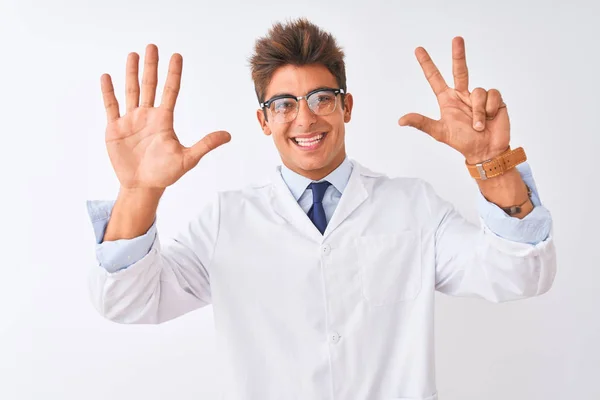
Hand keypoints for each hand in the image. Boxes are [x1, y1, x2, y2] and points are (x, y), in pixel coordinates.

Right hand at [100, 44, 230, 189]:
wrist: (143, 187)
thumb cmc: (165, 174)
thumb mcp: (188, 159)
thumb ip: (206, 145)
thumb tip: (228, 135)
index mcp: (164, 120)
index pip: (170, 91)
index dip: (173, 74)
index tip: (177, 56)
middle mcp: (148, 116)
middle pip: (149, 86)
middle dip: (151, 66)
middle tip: (153, 46)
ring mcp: (131, 121)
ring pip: (131, 91)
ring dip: (131, 74)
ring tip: (133, 55)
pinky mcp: (115, 129)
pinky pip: (111, 107)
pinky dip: (108, 92)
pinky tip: (107, 77)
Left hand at [398, 37, 508, 163]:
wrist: (486, 151)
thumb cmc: (463, 142)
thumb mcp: (440, 132)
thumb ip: (422, 123)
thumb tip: (401, 120)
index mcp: (447, 100)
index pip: (435, 78)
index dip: (427, 64)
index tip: (418, 50)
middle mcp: (462, 95)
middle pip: (460, 69)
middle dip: (458, 54)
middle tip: (457, 38)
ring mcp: (478, 96)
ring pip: (477, 91)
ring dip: (478, 112)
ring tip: (478, 125)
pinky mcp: (495, 99)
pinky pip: (492, 95)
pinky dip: (489, 109)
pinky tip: (491, 118)